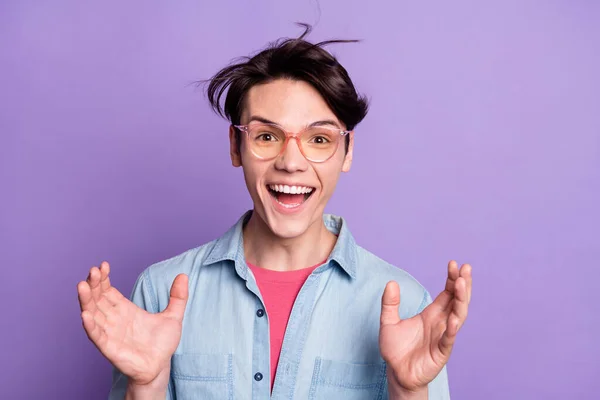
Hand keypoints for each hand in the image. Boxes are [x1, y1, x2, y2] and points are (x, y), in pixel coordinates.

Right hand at [77, 261, 188, 385]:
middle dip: (93, 284)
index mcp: (125, 309)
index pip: (108, 290)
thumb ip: (178, 297)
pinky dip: (90, 325)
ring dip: (86, 300)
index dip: (104, 278)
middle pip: (97, 298)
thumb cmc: (162, 344)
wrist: (160, 367)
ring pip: (92, 313)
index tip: (103, 265)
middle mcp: (114, 318)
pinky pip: (96, 335)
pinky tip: (85, 314)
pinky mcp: (109, 347)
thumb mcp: (174, 316)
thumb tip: (183, 275)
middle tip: (93, 271)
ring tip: (82, 286)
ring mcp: (110, 332)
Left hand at [379, 260, 471, 391]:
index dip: (452, 279)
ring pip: (458, 316)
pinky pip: (449, 339)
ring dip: (462, 300)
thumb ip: (390, 304)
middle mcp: (441, 323)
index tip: (454, 264)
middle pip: (457, 301)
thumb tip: (391, 282)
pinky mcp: (441, 352)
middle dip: (463, 285)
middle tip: (466, 268)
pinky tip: (453, 318)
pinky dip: (452, 329)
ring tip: (462, 284)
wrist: (396, 373)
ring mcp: (443, 336)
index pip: (447, 293)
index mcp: (431, 314)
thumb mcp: (388, 322)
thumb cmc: (395, 349)